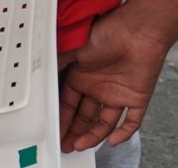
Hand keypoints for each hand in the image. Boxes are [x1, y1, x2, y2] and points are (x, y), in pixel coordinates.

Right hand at [57, 9, 170, 153]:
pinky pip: (132, 121)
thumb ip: (57, 63)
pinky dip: (124, 133)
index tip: (54, 129)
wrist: (138, 30)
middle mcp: (98, 88)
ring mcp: (117, 94)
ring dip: (93, 135)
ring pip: (104, 122)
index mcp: (81, 77)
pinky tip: (113, 141)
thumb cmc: (106, 33)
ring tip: (81, 145)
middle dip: (74, 131)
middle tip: (65, 144)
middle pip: (84, 117)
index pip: (68, 103)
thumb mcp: (74, 48)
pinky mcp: (137, 98)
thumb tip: (39, 74)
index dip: (61, 117)